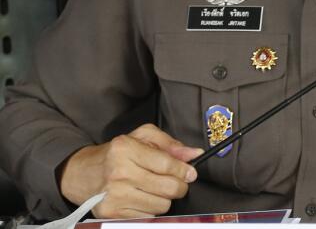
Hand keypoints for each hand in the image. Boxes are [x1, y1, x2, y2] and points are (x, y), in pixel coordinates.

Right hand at [59, 124, 202, 218]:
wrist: (82, 173)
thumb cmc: (116, 154)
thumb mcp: (141, 137)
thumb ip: (170, 144)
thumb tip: (194, 154)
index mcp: (125, 149)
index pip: (167, 164)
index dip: (184, 170)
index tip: (190, 173)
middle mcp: (119, 172)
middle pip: (169, 188)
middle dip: (179, 186)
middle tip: (175, 182)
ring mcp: (114, 195)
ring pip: (162, 205)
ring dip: (164, 198)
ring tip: (153, 189)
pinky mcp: (111, 213)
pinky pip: (148, 216)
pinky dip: (150, 209)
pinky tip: (141, 198)